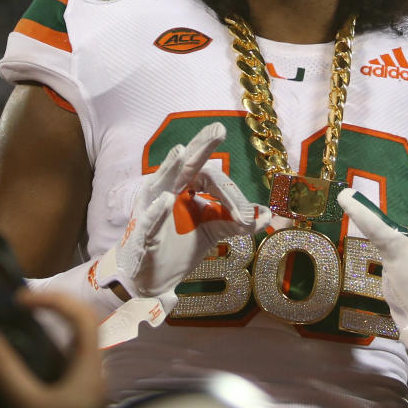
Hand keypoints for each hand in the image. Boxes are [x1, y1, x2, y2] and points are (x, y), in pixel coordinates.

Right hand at [0, 289, 104, 407]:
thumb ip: (4, 369)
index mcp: (89, 367)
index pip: (81, 315)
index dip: (53, 298)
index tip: (19, 301)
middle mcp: (85, 378)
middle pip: (64, 336)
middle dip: (33, 323)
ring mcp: (71, 398)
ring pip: (49, 361)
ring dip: (22, 351)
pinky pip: (39, 384)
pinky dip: (19, 376)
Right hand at [95, 122, 269, 344]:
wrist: (152, 279)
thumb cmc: (179, 247)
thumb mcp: (213, 231)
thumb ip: (237, 221)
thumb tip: (267, 214)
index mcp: (184, 186)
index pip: (211, 177)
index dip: (232, 195)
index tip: (247, 218)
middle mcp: (166, 191)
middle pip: (186, 166)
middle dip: (201, 146)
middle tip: (218, 129)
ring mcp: (150, 211)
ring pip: (162, 185)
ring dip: (171, 168)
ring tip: (183, 153)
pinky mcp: (141, 236)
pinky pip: (149, 223)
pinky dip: (157, 213)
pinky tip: (167, 201)